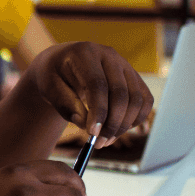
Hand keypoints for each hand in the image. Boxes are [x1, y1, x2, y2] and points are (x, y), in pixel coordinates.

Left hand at [26, 42, 152, 145]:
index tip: (91, 133)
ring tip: (105, 140)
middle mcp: (109, 55)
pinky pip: (145, 101)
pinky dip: (136, 119)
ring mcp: (125, 65)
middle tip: (99, 142)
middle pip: (121, 93)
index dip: (98, 111)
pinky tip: (118, 129)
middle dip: (112, 123)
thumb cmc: (53, 76)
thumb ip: (65, 105)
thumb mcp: (49, 88)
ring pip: (136, 99)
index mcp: (85, 53)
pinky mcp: (134, 77)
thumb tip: (85, 124)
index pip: (98, 84)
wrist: (62, 64)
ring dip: (124, 125)